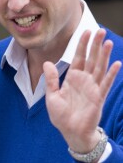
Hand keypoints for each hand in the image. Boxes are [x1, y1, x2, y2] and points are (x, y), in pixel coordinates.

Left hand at [43, 29, 120, 152]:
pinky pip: (105, 83)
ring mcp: (92, 87)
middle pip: (90, 58)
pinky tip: (117, 63)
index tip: (85, 32)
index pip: (78, 57)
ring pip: (99, 67)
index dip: (81, 44)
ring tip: (107, 41)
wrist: (70, 132)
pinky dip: (111, 73)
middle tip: (100, 30)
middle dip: (94, 44)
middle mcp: (83, 80)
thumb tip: (48, 62)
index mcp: (72, 77)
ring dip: (104, 55)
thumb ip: (51, 79)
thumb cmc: (61, 115)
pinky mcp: (98, 97)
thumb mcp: (51, 95)